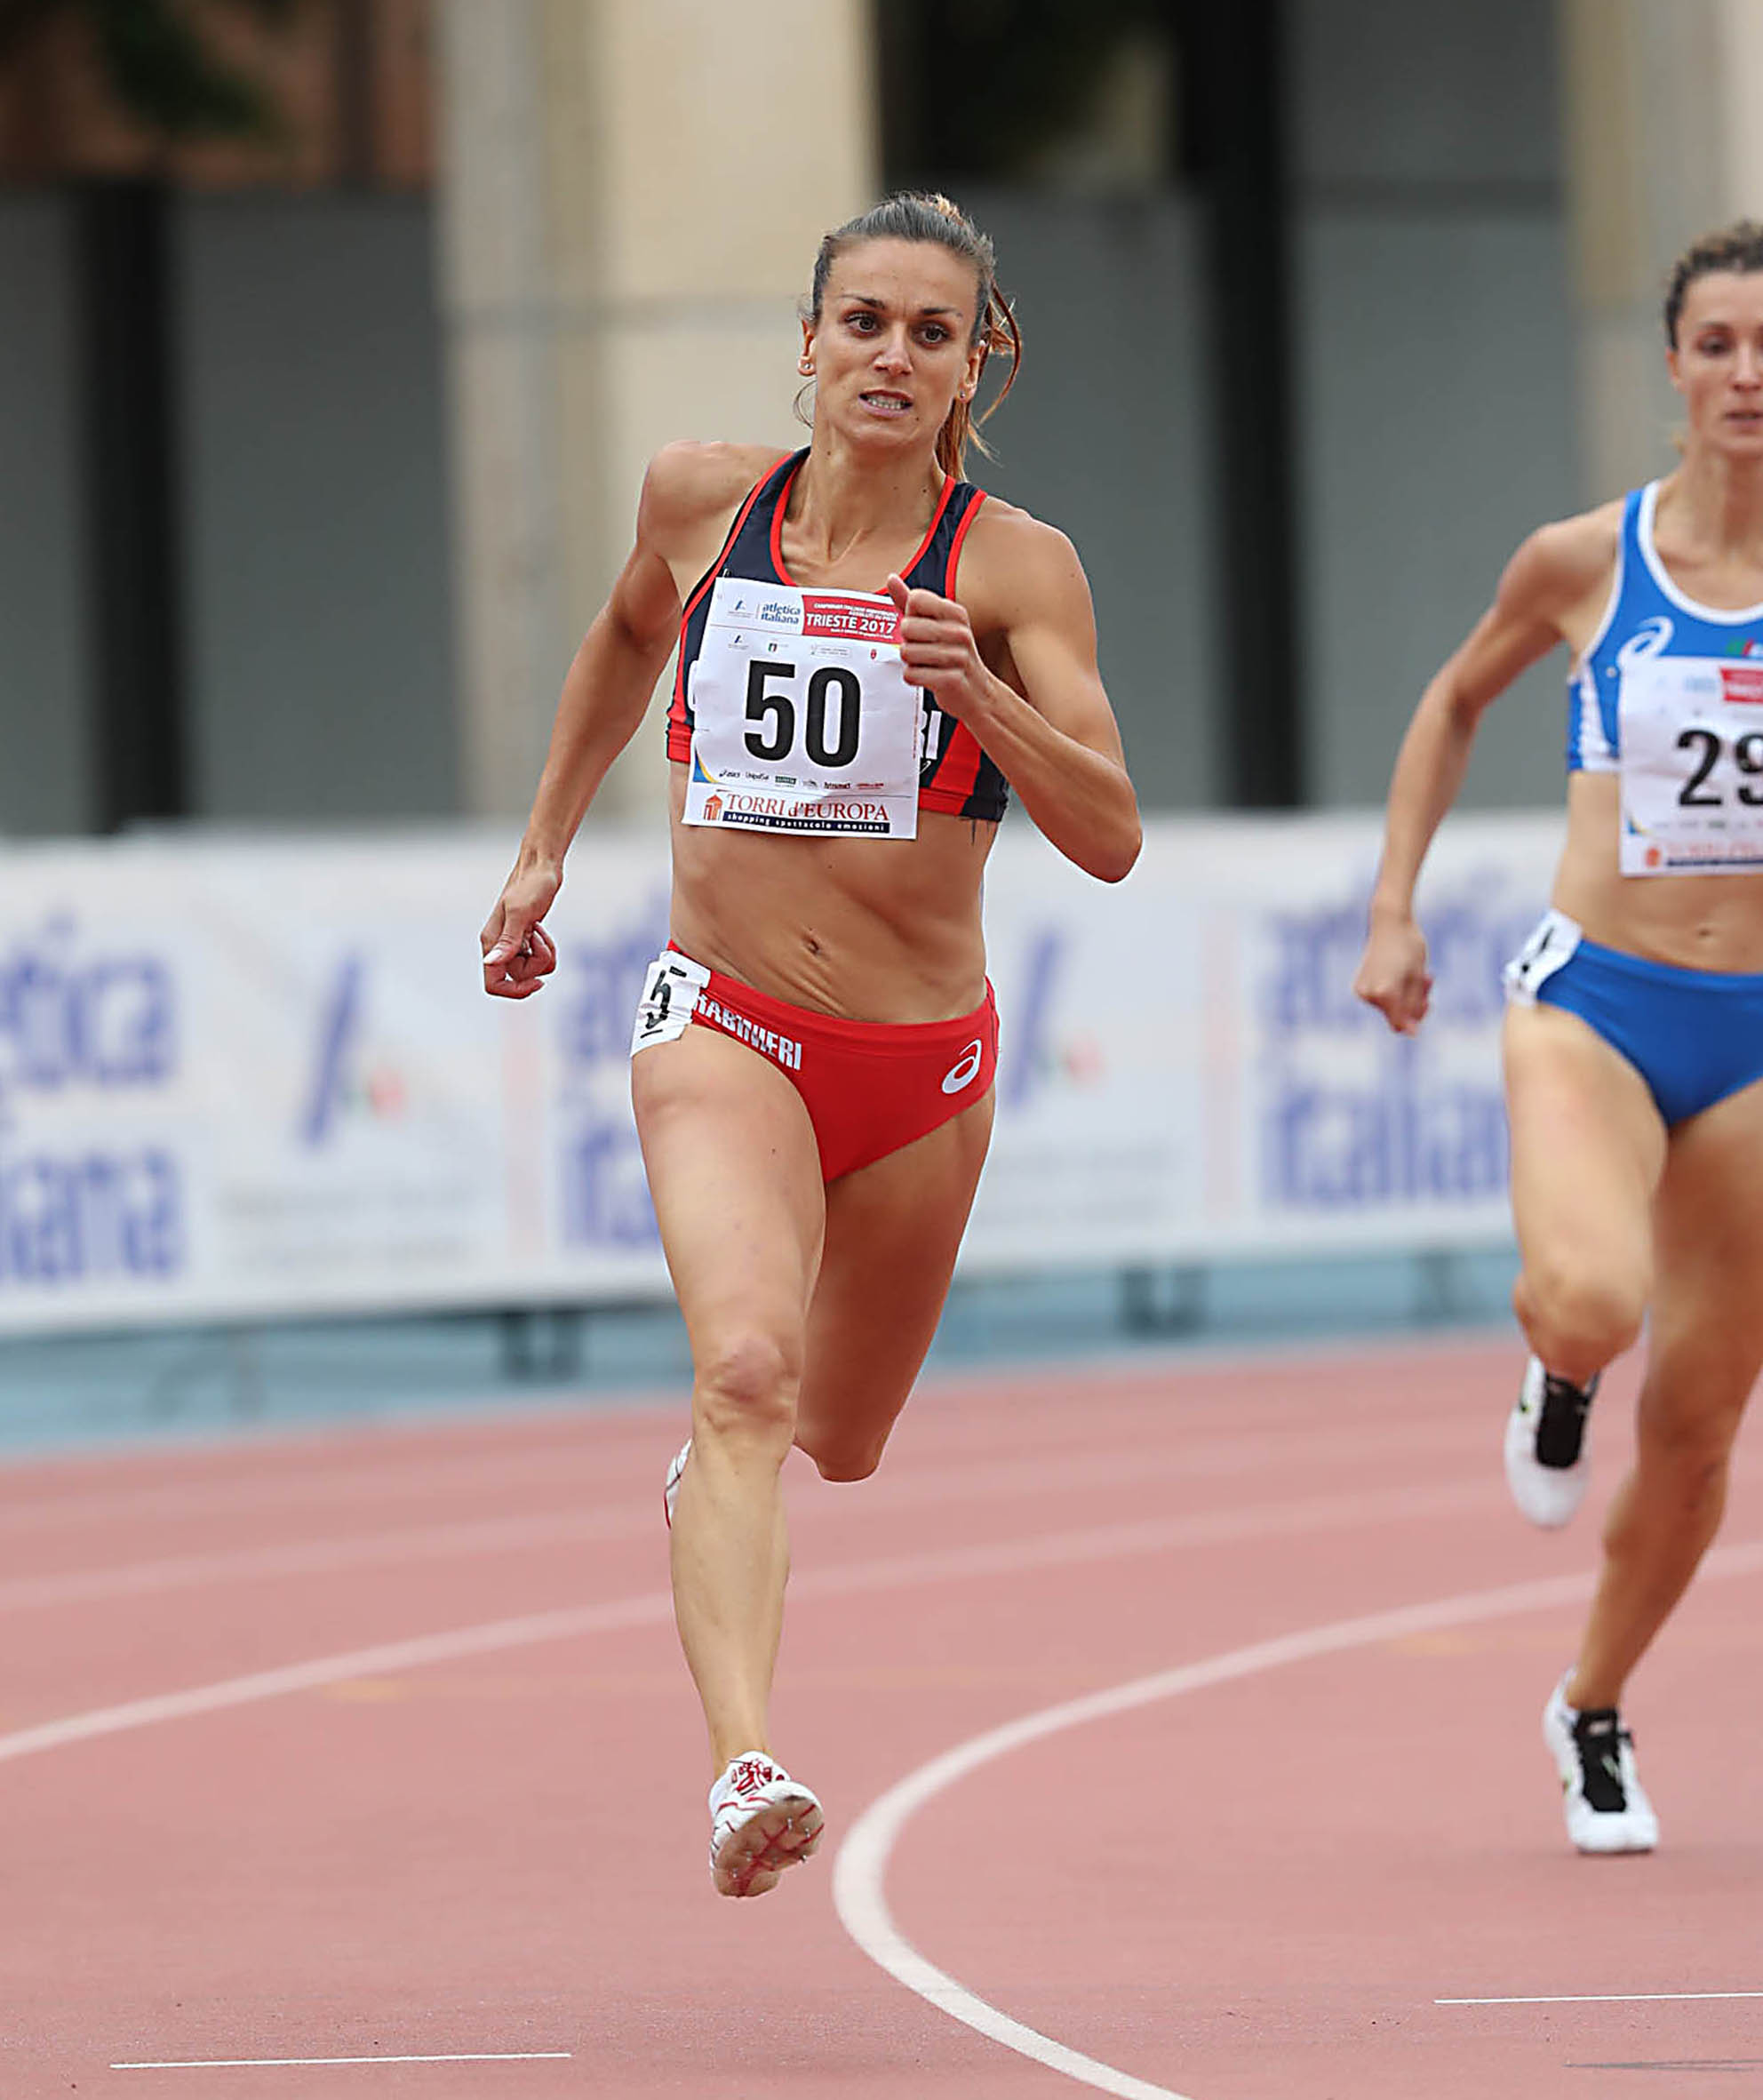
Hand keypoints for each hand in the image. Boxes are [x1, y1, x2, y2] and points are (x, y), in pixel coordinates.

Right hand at [481, 863, 560, 998]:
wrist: (542, 867)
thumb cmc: (532, 885)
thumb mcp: (521, 913)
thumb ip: (508, 940)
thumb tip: (491, 963)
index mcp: (491, 943)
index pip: (494, 984)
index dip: (515, 991)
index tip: (538, 982)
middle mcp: (498, 947)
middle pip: (518, 978)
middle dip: (537, 963)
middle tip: (538, 937)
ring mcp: (512, 945)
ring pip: (530, 971)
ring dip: (543, 955)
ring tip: (540, 930)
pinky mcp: (525, 941)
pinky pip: (538, 961)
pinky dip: (547, 950)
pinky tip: (542, 931)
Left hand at [886, 572, 989, 722]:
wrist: (977, 693)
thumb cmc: (952, 656)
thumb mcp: (935, 624)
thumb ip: (909, 601)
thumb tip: (891, 578)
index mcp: (956, 613)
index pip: (915, 600)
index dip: (910, 616)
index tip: (923, 628)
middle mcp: (959, 632)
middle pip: (907, 626)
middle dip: (908, 642)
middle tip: (924, 651)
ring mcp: (958, 656)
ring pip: (907, 653)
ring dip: (911, 663)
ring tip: (928, 665)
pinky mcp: (951, 680)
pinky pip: (912, 675)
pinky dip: (914, 678)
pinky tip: (928, 678)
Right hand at [1353, 912, 1432, 1034]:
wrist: (1390, 923)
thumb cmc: (1410, 947)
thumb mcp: (1418, 979)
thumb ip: (1413, 1007)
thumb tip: (1411, 1033)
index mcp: (1385, 992)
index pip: (1401, 1024)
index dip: (1416, 1019)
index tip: (1428, 1003)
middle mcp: (1369, 994)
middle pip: (1396, 1016)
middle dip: (1414, 1004)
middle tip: (1427, 982)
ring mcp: (1362, 991)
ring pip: (1389, 1008)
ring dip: (1406, 995)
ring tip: (1417, 974)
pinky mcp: (1360, 986)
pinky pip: (1380, 999)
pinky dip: (1394, 991)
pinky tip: (1402, 974)